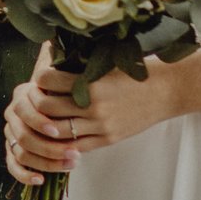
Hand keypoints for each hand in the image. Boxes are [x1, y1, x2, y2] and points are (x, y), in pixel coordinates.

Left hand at [3, 45, 185, 183]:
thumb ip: (80, 62)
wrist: (166, 91)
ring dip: (45, 125)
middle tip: (34, 98)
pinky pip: (75, 146)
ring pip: (57, 131)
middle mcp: (93, 106)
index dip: (39, 78)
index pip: (48, 80)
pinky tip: (56, 135)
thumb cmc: (136, 71)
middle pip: (47, 107)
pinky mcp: (107, 139)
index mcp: (92, 81)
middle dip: (36, 102)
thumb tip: (51, 53)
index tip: (40, 77)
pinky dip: (62, 142)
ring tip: (41, 117)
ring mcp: (100, 125)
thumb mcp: (107, 60)